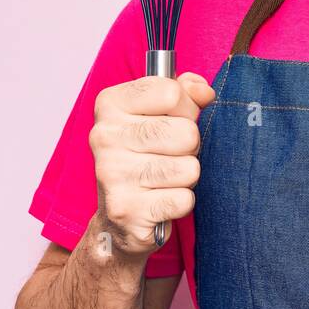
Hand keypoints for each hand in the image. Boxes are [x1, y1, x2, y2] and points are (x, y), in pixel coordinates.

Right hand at [89, 71, 215, 257]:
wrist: (118, 217)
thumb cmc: (143, 156)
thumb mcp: (159, 113)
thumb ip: (184, 92)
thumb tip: (204, 92)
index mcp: (110, 104)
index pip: (171, 92)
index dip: (186, 108)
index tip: (174, 119)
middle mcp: (105, 136)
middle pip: (186, 132)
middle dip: (191, 145)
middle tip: (171, 155)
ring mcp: (112, 173)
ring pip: (189, 168)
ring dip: (186, 176)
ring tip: (165, 178)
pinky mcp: (126, 209)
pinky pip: (183, 199)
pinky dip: (181, 202)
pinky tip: (161, 200)